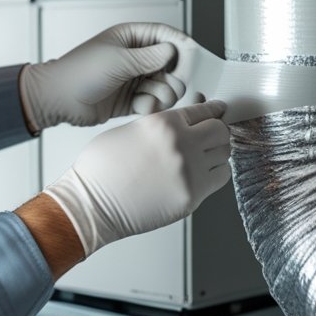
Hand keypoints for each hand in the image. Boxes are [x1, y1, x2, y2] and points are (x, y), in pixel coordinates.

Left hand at [19, 22, 196, 132]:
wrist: (58, 100)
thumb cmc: (78, 73)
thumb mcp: (118, 60)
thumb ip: (149, 57)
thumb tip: (172, 50)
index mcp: (129, 37)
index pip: (165, 35)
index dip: (180, 45)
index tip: (193, 57)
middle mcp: (133, 57)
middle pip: (170, 64)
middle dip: (172, 76)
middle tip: (169, 83)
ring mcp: (133, 79)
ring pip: (164, 85)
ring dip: (160, 94)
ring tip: (147, 97)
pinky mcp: (131, 99)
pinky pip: (153, 102)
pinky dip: (150, 106)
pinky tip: (138, 107)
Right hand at [41, 101, 230, 256]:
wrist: (91, 204)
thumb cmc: (102, 169)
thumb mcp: (129, 130)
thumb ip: (161, 124)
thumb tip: (187, 119)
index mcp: (162, 123)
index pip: (203, 111)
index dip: (213, 111)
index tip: (218, 112)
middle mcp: (180, 144)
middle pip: (220, 131)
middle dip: (216, 132)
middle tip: (210, 136)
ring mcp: (189, 172)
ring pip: (225, 155)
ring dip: (216, 154)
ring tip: (203, 156)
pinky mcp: (191, 197)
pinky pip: (220, 179)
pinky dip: (214, 174)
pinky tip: (200, 174)